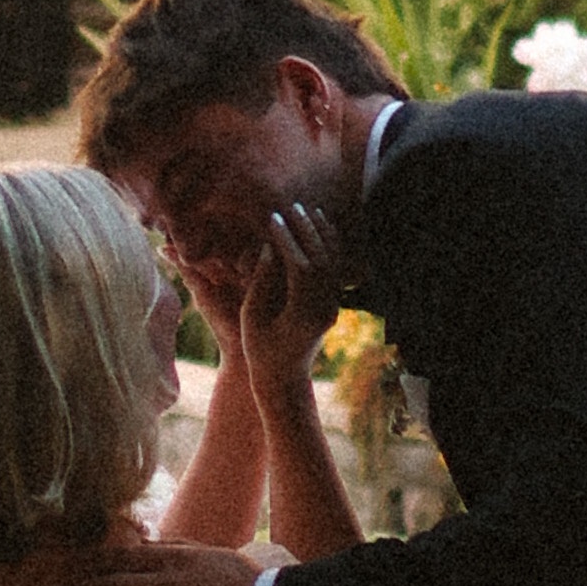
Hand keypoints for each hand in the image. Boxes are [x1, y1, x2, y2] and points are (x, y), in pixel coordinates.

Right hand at [233, 197, 344, 388]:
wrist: (284, 378)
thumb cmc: (259, 349)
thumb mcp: (251, 317)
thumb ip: (260, 281)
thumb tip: (270, 246)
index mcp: (302, 315)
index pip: (300, 267)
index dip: (287, 240)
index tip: (273, 219)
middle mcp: (324, 310)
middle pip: (321, 260)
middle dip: (306, 230)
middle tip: (291, 207)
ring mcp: (332, 308)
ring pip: (333, 263)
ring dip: (322, 234)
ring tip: (308, 210)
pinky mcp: (333, 305)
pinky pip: (335, 270)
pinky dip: (329, 246)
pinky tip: (320, 229)